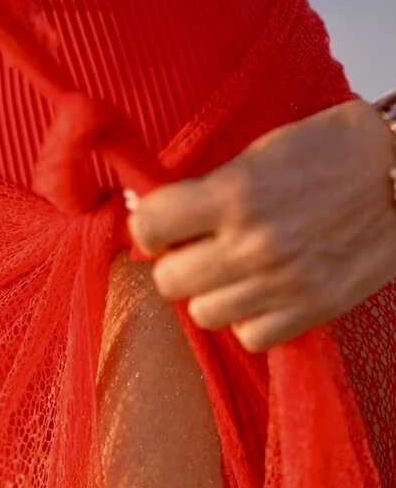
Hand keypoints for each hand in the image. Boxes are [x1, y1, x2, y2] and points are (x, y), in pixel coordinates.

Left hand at [127, 99, 395, 351]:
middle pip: (168, 280)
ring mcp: (282, 283)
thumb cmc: (337, 151)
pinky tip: (263, 293)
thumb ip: (211, 187)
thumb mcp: (264, 150)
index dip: (150, 223)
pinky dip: (250, 319)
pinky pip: (250, 336)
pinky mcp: (312, 310)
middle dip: (176, 261)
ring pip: (203, 314)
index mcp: (235, 193)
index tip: (163, 222)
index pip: (149, 227)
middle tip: (197, 247)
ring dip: (211, 293)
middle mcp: (253, 244)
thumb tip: (155, 213)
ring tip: (234, 270)